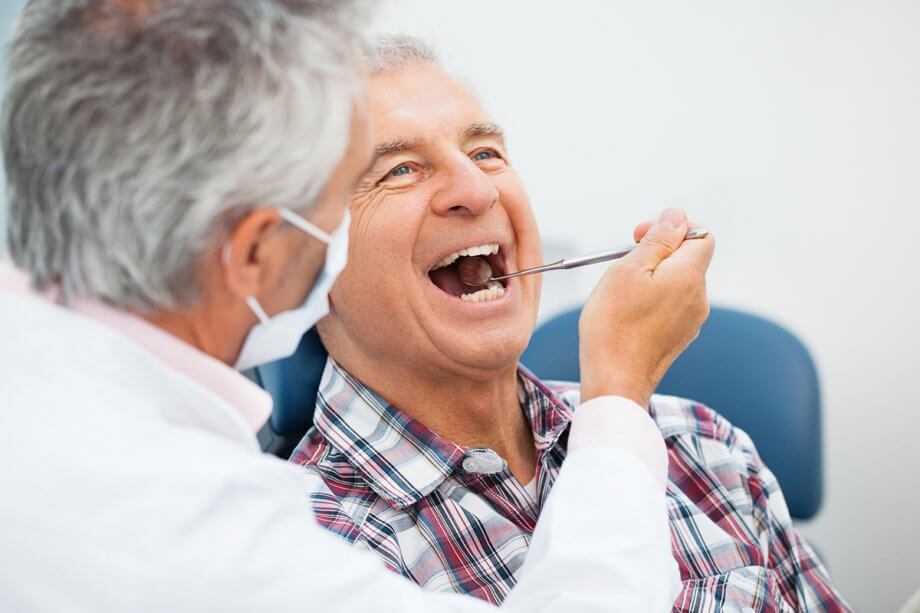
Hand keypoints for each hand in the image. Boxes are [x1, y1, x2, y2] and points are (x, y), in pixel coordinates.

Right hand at [578, 208, 714, 406]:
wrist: (614, 381)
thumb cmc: (614, 325)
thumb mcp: (629, 269)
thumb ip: (657, 240)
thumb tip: (676, 217)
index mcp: (690, 275)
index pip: (701, 235)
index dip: (673, 228)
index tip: (640, 236)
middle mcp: (698, 298)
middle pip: (687, 259)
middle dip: (657, 253)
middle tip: (624, 261)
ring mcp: (691, 321)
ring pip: (676, 284)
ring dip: (652, 278)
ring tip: (621, 292)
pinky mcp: (679, 338)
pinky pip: (670, 307)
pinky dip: (652, 301)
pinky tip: (627, 313)